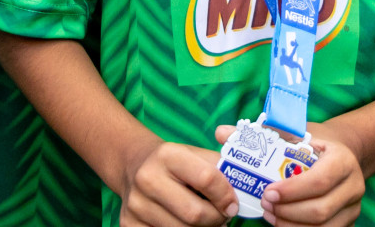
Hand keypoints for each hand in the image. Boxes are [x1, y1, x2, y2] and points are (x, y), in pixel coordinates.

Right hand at [119, 140, 236, 226]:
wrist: (134, 165)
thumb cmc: (173, 163)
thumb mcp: (194, 154)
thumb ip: (219, 167)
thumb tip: (245, 186)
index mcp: (167, 155)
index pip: (207, 179)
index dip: (227, 196)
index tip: (233, 205)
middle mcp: (147, 178)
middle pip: (195, 214)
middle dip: (216, 219)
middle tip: (223, 218)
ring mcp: (136, 204)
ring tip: (207, 222)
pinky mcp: (129, 223)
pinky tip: (186, 225)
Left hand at [213, 122, 364, 226]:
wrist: (340, 154)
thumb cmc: (313, 143)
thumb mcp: (294, 133)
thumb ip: (260, 134)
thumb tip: (222, 133)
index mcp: (343, 159)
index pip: (321, 180)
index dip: (293, 190)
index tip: (267, 192)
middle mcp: (354, 185)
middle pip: (321, 209)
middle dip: (288, 212)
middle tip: (264, 206)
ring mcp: (352, 208)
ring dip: (292, 226)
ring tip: (269, 216)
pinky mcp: (347, 222)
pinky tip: (281, 224)